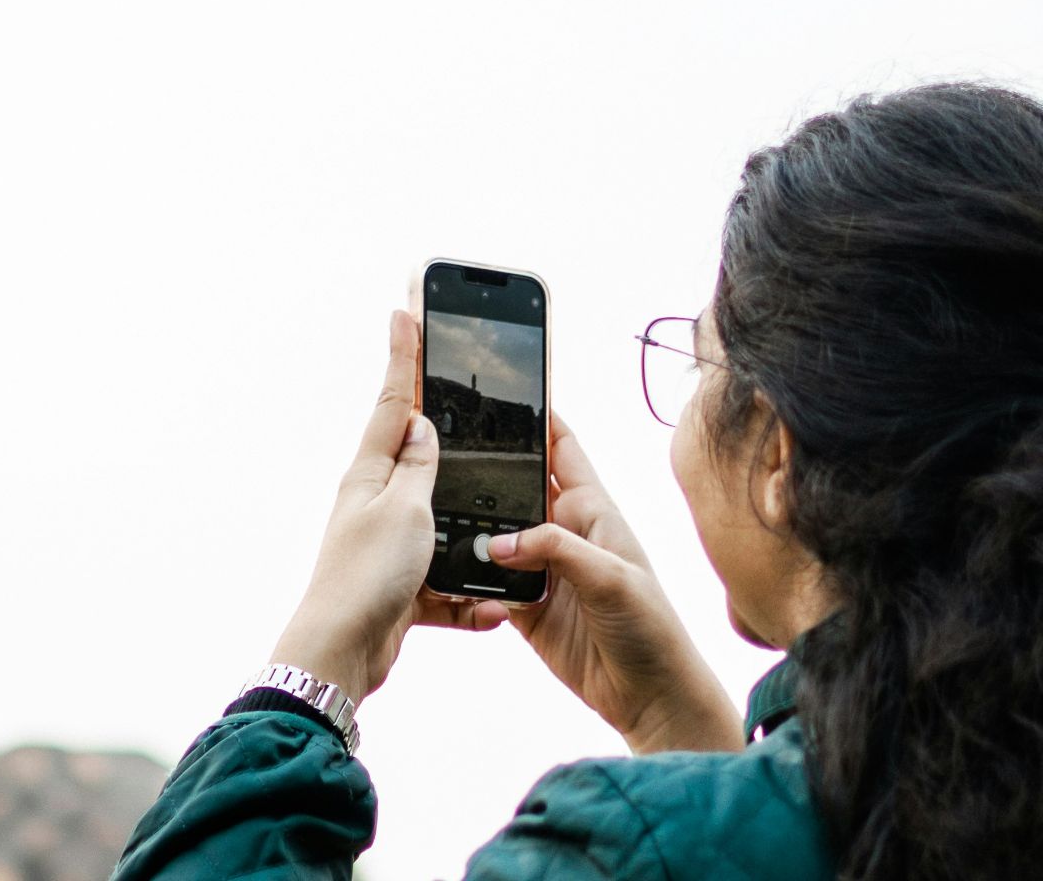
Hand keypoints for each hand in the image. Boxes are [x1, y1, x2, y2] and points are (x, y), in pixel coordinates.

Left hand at [268, 310, 483, 704]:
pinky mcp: (405, 586)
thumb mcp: (404, 508)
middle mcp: (379, 502)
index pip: (396, 400)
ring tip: (502, 523)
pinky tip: (492, 610)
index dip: (405, 354)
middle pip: (420, 454)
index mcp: (372, 473)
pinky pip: (450, 585)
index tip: (405, 307)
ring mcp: (391, 543)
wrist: (343, 652)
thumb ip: (420, 466)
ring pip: (445, 521)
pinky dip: (472, 599)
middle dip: (444, 427)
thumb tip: (423, 425)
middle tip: (458, 379)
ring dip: (472, 530)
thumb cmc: (367, 576)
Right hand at [455, 416, 741, 753]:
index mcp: (593, 511)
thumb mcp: (613, 577)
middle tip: (447, 450)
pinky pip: (486, 581)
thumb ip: (556, 549)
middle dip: (488, 470)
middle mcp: (564, 533)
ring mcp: (541, 570)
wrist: (650, 696)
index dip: (540, 419)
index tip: (507, 392)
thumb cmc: (651, 628)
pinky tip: (447, 568)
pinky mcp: (524, 606)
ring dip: (471, 527)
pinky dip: (467, 577)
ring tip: (436, 508)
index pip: (563, 450)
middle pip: (517, 488)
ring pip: (495, 534)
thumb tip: (499, 543)